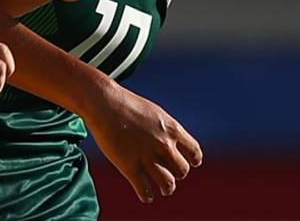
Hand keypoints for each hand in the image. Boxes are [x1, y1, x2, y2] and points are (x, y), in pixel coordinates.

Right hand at [83, 81, 202, 202]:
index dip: (193, 160)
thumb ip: (164, 129)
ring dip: (166, 189)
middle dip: (177, 174)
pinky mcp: (129, 167)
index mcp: (172, 129)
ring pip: (167, 184)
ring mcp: (147, 156)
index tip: (191, 164)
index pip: (194, 151)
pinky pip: (144, 190)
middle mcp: (163, 144)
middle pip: (182, 170)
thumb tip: (170, 143)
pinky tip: (146, 195)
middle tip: (169, 175)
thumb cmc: (126, 104)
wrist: (104, 103)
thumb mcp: (154, 113)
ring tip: (162, 189)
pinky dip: (147, 195)